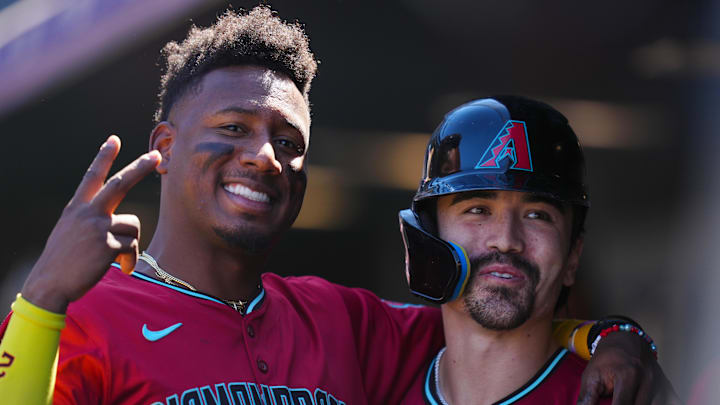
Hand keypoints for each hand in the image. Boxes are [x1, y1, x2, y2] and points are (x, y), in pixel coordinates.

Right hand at [20, 136, 160, 313]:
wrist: (50, 284)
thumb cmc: (63, 261)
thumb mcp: (71, 232)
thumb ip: (91, 220)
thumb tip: (120, 221)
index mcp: (77, 208)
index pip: (92, 177)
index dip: (103, 157)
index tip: (114, 139)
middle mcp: (87, 213)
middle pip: (120, 184)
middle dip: (140, 168)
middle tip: (156, 156)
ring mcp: (98, 228)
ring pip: (133, 226)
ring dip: (131, 244)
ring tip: (118, 259)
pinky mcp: (107, 246)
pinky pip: (132, 247)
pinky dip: (130, 260)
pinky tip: (120, 268)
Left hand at [577, 332, 681, 404]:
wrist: (625, 340)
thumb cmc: (606, 359)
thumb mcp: (591, 376)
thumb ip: (587, 398)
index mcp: (628, 375)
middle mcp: (648, 380)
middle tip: (614, 402)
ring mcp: (660, 383)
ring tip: (627, 399)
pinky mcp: (667, 387)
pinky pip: (671, 401)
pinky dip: (659, 403)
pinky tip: (645, 401)